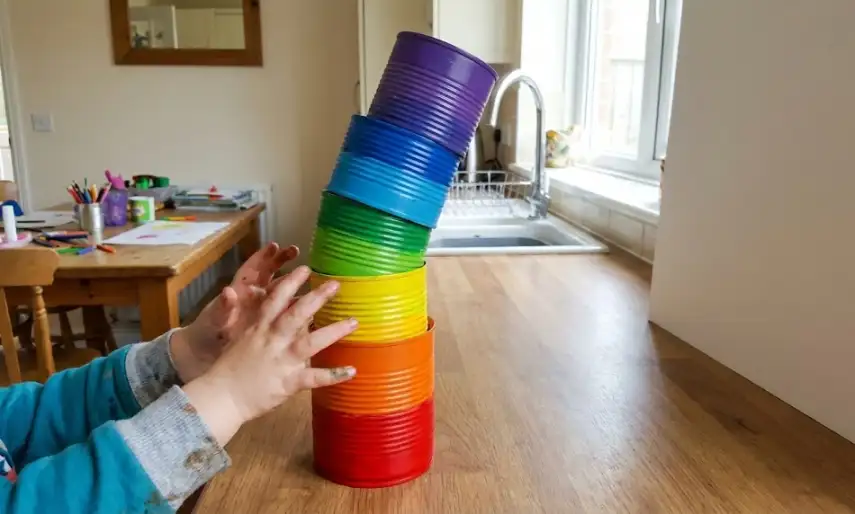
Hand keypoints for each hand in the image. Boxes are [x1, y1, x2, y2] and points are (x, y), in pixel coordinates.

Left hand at [171, 242, 298, 382]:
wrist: (203, 358)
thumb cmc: (206, 335)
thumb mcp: (213, 321)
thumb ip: (222, 308)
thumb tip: (228, 292)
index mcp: (239, 293)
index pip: (253, 270)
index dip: (263, 257)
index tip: (275, 246)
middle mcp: (252, 299)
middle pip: (270, 275)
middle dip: (282, 262)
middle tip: (296, 251)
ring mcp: (262, 312)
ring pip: (281, 294)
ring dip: (294, 285)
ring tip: (309, 276)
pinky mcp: (268, 326)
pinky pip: (285, 314)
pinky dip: (297, 310)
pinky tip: (311, 308)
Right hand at [182, 265, 357, 445]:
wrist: (221, 397)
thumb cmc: (228, 368)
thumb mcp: (238, 338)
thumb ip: (253, 321)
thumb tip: (255, 304)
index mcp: (259, 328)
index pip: (275, 300)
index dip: (291, 283)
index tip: (305, 269)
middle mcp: (272, 341)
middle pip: (297, 315)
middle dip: (317, 298)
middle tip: (336, 285)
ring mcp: (282, 361)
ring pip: (311, 343)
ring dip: (334, 331)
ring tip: (354, 321)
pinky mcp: (288, 382)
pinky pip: (314, 378)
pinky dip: (334, 375)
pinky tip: (352, 371)